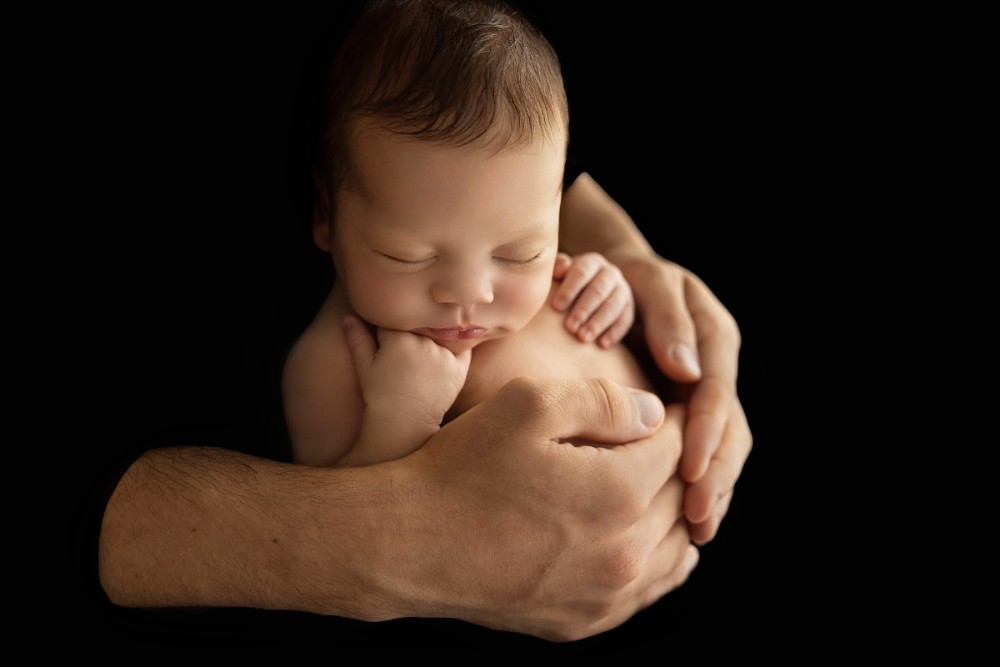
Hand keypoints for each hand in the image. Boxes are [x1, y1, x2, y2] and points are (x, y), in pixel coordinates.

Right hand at [343, 315, 470, 428]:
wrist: (404, 424)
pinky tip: (445, 359)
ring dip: (432, 341)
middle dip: (411, 335)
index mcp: (397, 338)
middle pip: (417, 328)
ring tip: (422, 362)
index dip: (388, 332)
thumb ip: (357, 339)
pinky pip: (462, 348)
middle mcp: (422, 342)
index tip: (386, 343)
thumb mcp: (365, 368)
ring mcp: (442, 353)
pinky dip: (456, 349)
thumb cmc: (380, 396)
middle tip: (405, 356)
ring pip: (437, 335)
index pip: (394, 323)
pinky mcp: (459, 367)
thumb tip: (348, 316)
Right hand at [389, 377, 698, 640]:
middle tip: (667, 440)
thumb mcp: (528, 405)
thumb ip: (604, 401)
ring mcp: (604, 596)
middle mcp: (624, 553)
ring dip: (673, 513)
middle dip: (679, 465)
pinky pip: (647, 591)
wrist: (406, 544)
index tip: (669, 406)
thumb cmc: (461, 467)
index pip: (679, 449)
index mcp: (619, 493)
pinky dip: (658, 561)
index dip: (676, 420)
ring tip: (659, 485)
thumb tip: (657, 413)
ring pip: (674, 548)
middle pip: (680, 499)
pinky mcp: (583, 622)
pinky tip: (649, 542)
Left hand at [550, 251, 634, 347]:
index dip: (569, 289)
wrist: (590, 291)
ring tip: (583, 338)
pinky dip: (614, 333)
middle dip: (583, 310)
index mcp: (592, 262)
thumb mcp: (560, 273)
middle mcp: (610, 273)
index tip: (556, 306)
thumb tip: (559, 270)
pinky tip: (601, 344)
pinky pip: (625, 320)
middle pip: (598, 290)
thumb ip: (557, 268)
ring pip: (613, 306)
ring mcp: (623, 290)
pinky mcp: (629, 308)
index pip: (582, 272)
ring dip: (598, 323)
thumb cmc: (566, 283)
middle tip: (570, 327)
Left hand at [613, 253, 750, 541]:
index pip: (716, 394)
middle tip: (696, 519)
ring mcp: (709, 391)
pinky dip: (702, 484)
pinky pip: (708, 452)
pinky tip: (686, 520)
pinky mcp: (694, 410)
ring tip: (697, 532)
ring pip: (726, 448)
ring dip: (715, 490)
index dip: (706, 435)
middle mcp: (718, 368)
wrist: (622, 277)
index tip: (690, 472)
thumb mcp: (647, 280)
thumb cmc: (629, 277)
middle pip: (731, 431)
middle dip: (716, 475)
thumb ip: (668, 320)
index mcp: (715, 336)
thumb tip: (686, 369)